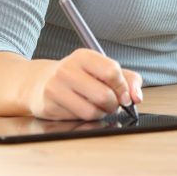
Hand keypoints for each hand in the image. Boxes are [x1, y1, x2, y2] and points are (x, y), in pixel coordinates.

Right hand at [28, 48, 143, 119]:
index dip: (123, 88)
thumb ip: (127, 79)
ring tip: (98, 107)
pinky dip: (87, 118)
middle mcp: (67, 69)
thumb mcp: (101, 69)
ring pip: (92, 111)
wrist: (39, 83)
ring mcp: (56, 88)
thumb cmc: (78, 76)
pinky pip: (78, 119)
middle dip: (114, 105)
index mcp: (84, 56)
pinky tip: (82, 109)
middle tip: (112, 105)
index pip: (111, 71)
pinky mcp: (49, 106)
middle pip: (104, 95)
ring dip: (101, 114)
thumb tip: (137, 97)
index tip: (126, 96)